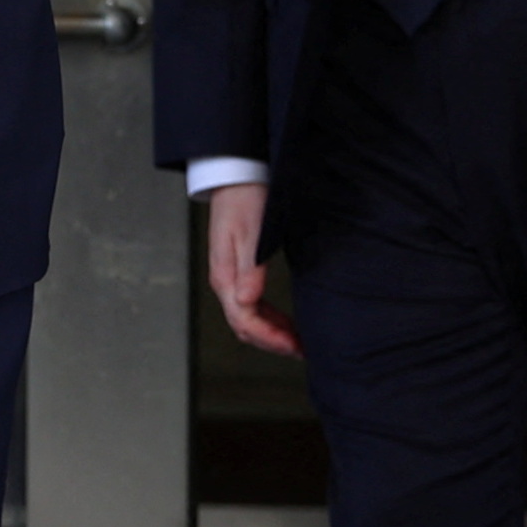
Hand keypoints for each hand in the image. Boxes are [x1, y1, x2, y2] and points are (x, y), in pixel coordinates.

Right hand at [206, 183, 299, 356]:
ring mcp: (229, 277)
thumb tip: (246, 302)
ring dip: (271, 333)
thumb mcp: (251, 232)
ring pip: (248, 318)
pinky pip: (251, 306)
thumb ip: (250, 269)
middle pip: (244, 326)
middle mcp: (225, 280)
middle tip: (302, 350)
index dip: (270, 338)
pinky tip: (284, 322)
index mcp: (225, 275)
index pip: (244, 321)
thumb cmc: (245, 198)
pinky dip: (268, 320)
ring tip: (297, 341)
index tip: (294, 346)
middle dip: (272, 342)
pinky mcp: (237, 271)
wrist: (236, 176)